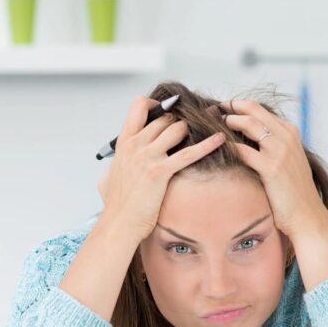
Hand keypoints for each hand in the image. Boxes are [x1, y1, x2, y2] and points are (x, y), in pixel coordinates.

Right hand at [98, 96, 224, 239]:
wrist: (119, 223)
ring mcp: (147, 157)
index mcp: (124, 143)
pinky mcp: (160, 172)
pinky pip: (188, 153)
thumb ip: (115, 167)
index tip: (168, 111)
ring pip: (177, 129)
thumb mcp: (107, 179)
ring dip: (191, 131)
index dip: (157, 104)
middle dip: (181, 121)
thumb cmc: (116, 205)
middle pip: (165, 118)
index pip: (139, 106)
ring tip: (202, 135)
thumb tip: (113, 170)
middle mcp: (135, 145)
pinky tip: (220, 139)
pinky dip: (207, 145)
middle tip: (194, 125)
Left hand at [221, 100, 327, 240]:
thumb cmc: (293, 192)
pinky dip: (227, 146)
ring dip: (226, 122)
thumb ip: (273, 147)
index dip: (236, 106)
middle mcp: (287, 137)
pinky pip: (243, 151)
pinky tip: (215, 148)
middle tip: (209, 111)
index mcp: (290, 132)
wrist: (307, 215)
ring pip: (248, 124)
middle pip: (252, 110)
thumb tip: (249, 140)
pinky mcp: (272, 168)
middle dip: (228, 108)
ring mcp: (280, 151)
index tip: (220, 109)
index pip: (259, 109)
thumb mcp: (288, 161)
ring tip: (209, 125)